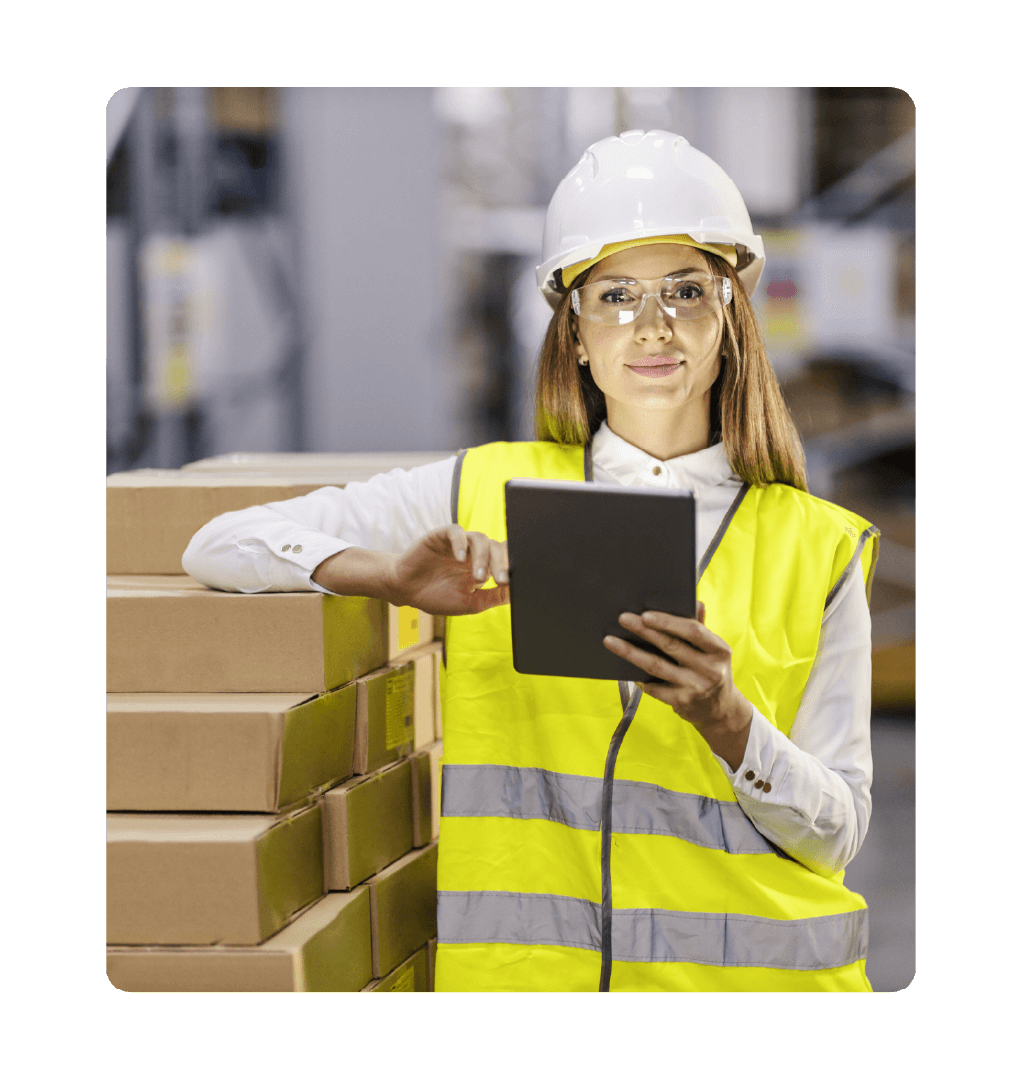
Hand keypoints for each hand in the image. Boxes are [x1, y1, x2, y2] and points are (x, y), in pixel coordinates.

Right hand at [389, 525, 508, 616]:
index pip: (504, 558)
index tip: (513, 582)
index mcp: (483, 566)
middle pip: (495, 548)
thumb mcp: (470, 603)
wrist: (406, 590)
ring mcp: (458, 543)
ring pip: (479, 538)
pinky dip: (460, 543)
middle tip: (501, 580)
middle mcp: (473, 552)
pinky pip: (455, 531)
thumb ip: (493, 597)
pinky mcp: (441, 536)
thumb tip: (516, 594)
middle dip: (501, 564)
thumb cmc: (436, 596)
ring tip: (478, 577)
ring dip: (482, 557)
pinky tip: (459, 558)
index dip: (512, 565)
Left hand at [603, 602, 750, 733]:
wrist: (720, 710)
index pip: (692, 631)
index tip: (645, 614)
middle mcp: (710, 670)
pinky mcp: (682, 702)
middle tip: (623, 619)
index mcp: (719, 650)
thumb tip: (695, 601)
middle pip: (670, 646)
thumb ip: (701, 627)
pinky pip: (654, 687)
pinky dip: (639, 678)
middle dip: (643, 631)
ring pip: (656, 666)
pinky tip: (625, 668)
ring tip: (611, 641)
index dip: (668, 622)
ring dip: (631, 652)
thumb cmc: (712, 670)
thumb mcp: (714, 650)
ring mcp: (695, 687)